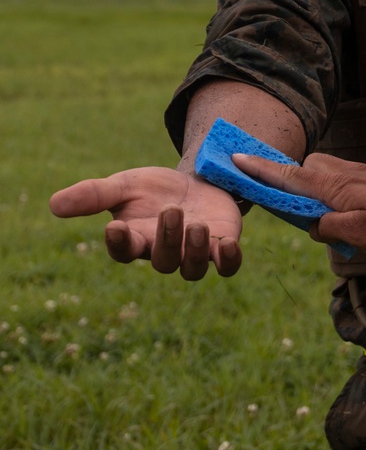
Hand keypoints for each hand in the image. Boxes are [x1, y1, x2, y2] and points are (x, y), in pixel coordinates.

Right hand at [49, 167, 242, 279]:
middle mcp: (164, 253)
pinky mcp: (222, 247)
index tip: (115, 226)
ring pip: (192, 268)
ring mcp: (194, 253)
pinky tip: (228, 245)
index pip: (122, 251)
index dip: (119, 243)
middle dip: (166, 239)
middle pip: (162, 261)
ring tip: (197, 225)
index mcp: (136, 239)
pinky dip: (228, 260)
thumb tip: (53, 204)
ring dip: (194, 250)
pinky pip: (226, 267)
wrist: (198, 181)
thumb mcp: (125, 184)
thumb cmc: (155, 189)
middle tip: (170, 211)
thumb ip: (93, 195)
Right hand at [232, 151, 365, 265]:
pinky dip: (335, 189)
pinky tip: (344, 210)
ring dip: (314, 185)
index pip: (290, 176)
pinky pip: (346, 178)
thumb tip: (314, 224)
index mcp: (336, 187)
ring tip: (314, 212)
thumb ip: (329, 228)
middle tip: (282, 199)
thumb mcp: (360, 238)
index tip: (237, 158)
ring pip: (328, 171)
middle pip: (307, 167)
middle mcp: (346, 173)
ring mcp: (365, 173)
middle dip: (290, 178)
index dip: (262, 169)